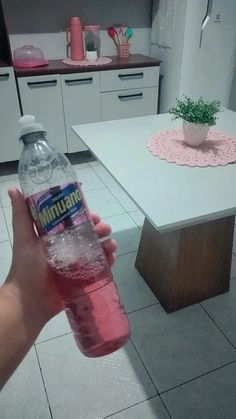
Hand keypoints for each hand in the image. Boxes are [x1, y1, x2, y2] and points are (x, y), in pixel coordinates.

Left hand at [5, 188, 116, 325]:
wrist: (30, 301)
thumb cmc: (27, 268)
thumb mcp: (24, 239)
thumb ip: (22, 216)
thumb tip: (13, 188)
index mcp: (55, 238)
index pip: (74, 222)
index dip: (85, 217)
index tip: (93, 214)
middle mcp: (67, 249)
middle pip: (88, 235)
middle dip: (99, 230)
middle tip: (104, 229)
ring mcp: (76, 264)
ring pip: (96, 250)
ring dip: (106, 244)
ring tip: (111, 244)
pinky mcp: (83, 279)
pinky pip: (99, 268)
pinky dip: (108, 261)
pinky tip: (112, 258)